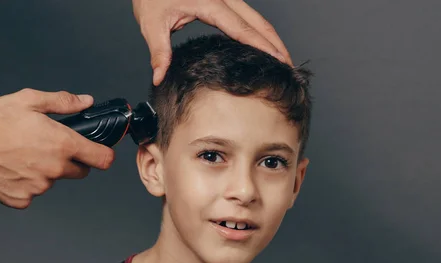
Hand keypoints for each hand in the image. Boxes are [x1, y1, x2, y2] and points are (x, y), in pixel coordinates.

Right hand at [0, 89, 114, 208]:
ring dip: (44, 172)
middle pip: (80, 172)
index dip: (103, 155)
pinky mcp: (22, 200)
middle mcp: (55, 169)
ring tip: (20, 155)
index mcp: (62, 144)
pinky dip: (24, 184)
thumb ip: (63, 102)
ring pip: (52, 181)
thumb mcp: (30, 101)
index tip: (98, 152)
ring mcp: (39, 187)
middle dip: (71, 162)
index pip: (103, 159)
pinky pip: (31, 193)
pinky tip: (10, 169)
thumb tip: (85, 102)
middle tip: (48, 148)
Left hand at [132, 0, 293, 84]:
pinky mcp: (222, 1)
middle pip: (257, 21)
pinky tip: (264, 46)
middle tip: (289, 66)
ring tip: (283, 59)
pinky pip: (247, 17)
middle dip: (276, 44)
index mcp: (209, 2)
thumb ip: (159, 52)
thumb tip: (159, 76)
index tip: (279, 60)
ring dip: (270, 38)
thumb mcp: (151, 23)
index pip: (241, 27)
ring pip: (255, 18)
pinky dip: (259, 32)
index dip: (262, 45)